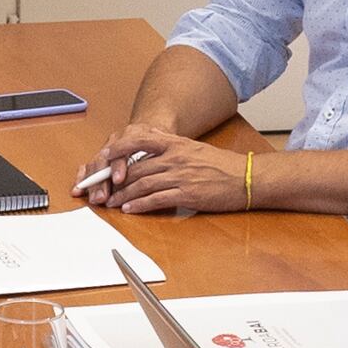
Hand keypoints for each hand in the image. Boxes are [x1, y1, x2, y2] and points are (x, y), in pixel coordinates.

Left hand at [89, 129, 253, 214]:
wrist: (246, 178)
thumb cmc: (222, 165)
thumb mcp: (194, 147)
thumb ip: (171, 144)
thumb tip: (150, 138)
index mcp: (177, 144)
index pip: (140, 139)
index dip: (118, 148)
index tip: (104, 156)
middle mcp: (175, 158)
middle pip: (136, 167)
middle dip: (114, 180)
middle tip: (101, 188)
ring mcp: (180, 176)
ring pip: (142, 184)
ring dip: (123, 195)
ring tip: (112, 202)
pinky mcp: (186, 195)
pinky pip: (156, 200)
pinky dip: (139, 205)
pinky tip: (130, 209)